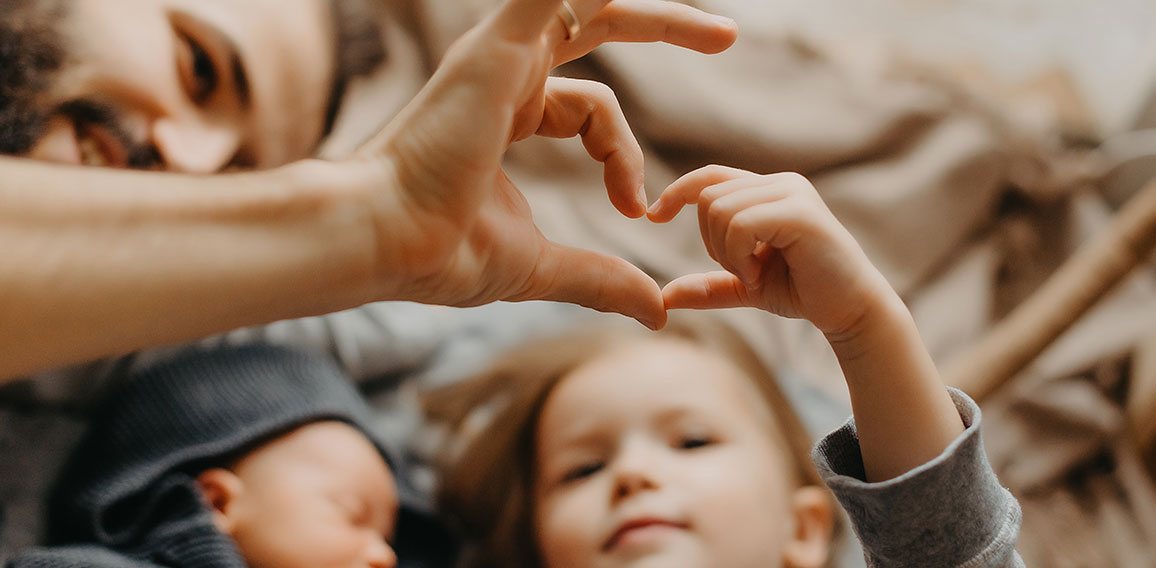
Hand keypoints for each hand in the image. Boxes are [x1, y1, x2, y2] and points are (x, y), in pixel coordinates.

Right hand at [333, 0, 736, 329]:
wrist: (387, 241)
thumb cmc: (442, 253)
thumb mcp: (542, 266)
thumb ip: (601, 278)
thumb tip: (656, 311)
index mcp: (508, 114)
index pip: (591, 108)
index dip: (624, 157)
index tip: (636, 209)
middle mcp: (505, 75)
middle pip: (595, 26)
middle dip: (664, 26)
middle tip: (728, 38)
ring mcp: (498, 55)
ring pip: (590, 5)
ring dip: (657, 13)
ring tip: (725, 35)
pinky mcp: (495, 50)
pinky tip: (654, 2)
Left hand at [648, 166, 898, 339]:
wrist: (850, 311)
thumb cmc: (803, 293)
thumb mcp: (745, 287)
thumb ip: (709, 287)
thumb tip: (664, 297)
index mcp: (767, 191)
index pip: (710, 176)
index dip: (677, 192)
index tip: (654, 216)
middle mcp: (780, 183)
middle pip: (707, 197)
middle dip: (711, 243)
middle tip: (743, 271)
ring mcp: (792, 193)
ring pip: (719, 210)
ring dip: (726, 253)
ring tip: (754, 273)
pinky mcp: (800, 212)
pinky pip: (740, 224)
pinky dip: (738, 256)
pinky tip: (759, 274)